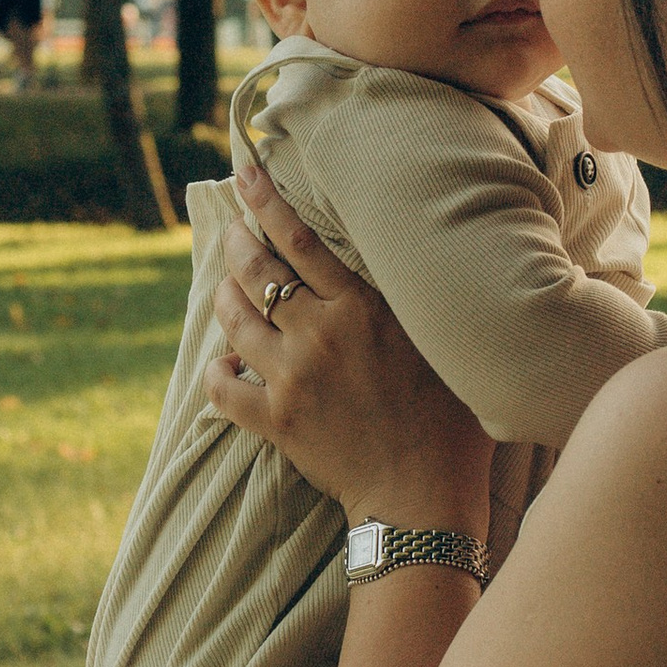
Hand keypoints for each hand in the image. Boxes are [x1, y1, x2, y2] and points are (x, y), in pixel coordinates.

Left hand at [205, 160, 493, 528]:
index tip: (245, 172)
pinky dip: (217, 370)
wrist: (424, 494)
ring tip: (228, 287)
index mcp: (362, 307)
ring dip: (224, 297)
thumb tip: (405, 256)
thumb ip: (409, 300)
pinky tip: (225, 362)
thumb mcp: (440, 340)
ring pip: (234, 318)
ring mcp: (291, 377)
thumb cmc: (450, 418)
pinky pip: (221, 385)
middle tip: (233, 231)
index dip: (266, 199)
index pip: (300, 238)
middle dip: (236, 242)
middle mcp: (320, 334)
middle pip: (256, 270)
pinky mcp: (274, 420)